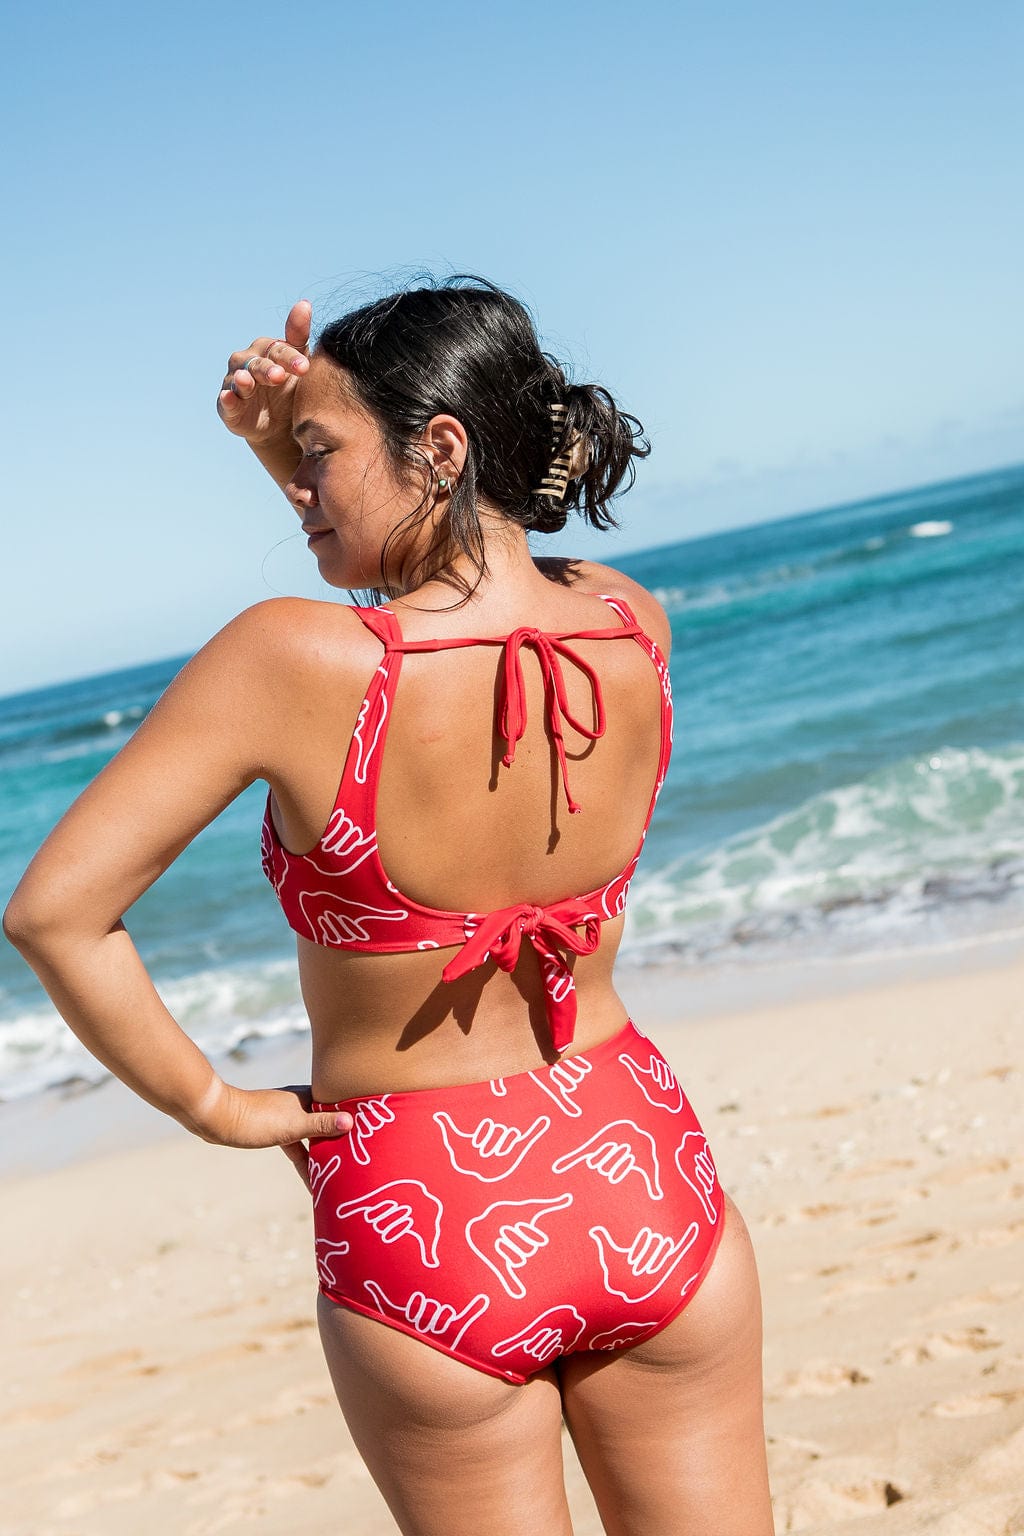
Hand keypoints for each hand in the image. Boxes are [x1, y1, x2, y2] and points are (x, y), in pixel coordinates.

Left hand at [198, 1079, 352, 1192]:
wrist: (219, 1120)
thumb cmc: (256, 1119)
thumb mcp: (293, 1126)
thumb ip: (322, 1125)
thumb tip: (351, 1122)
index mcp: (309, 1097)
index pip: (340, 1106)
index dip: (356, 1119)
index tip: (373, 1135)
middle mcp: (301, 1104)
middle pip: (329, 1124)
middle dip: (342, 1141)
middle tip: (360, 1161)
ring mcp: (288, 1117)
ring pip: (313, 1137)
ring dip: (324, 1154)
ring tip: (340, 1173)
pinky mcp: (276, 1130)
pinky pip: (299, 1147)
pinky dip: (306, 1160)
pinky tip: (312, 1175)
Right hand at [216, 299, 311, 447]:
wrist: (281, 424)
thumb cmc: (290, 386)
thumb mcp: (299, 362)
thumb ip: (298, 334)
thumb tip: (304, 303)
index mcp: (266, 351)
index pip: (279, 351)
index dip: (291, 359)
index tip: (305, 367)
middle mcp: (247, 362)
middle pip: (257, 364)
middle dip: (267, 370)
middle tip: (279, 377)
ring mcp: (235, 383)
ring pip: (239, 379)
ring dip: (243, 380)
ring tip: (246, 380)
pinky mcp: (227, 406)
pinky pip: (226, 401)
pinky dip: (227, 399)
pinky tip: (228, 397)